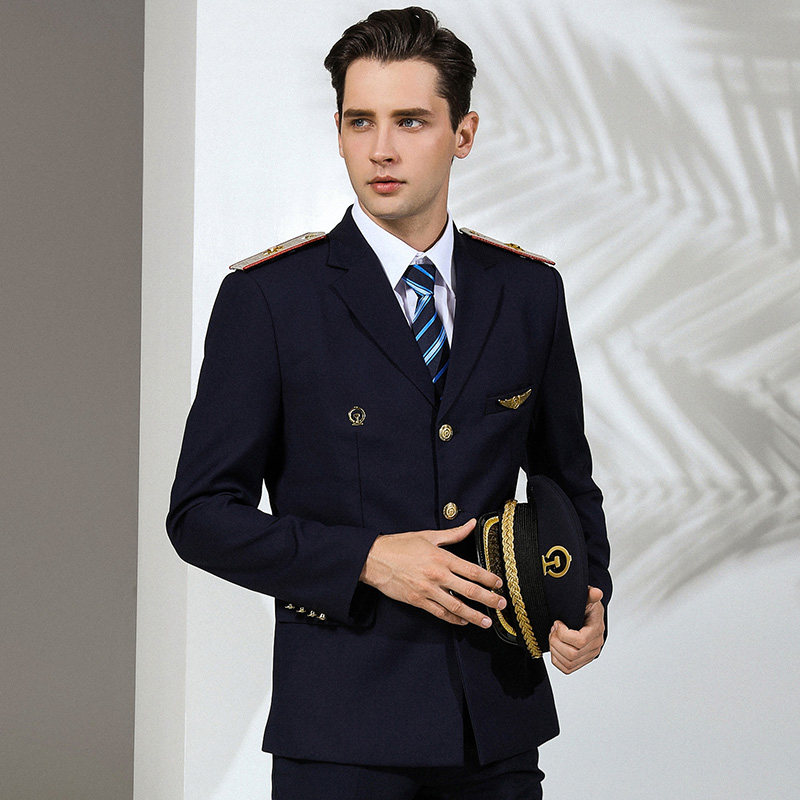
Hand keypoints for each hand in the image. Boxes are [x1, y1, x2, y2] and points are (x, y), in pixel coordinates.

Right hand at [359, 519, 505, 627]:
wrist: (374, 559)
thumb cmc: (399, 546)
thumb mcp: (428, 536)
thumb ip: (453, 534)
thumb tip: (470, 524)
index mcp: (441, 557)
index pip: (472, 570)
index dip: (488, 578)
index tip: (499, 584)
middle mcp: (437, 575)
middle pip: (469, 590)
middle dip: (489, 599)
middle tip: (501, 604)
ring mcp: (428, 590)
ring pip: (456, 606)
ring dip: (474, 615)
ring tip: (487, 622)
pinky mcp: (418, 601)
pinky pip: (440, 613)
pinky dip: (454, 619)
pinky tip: (463, 621)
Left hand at [549, 586, 604, 673]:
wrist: (588, 615)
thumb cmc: (586, 606)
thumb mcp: (587, 598)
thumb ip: (590, 595)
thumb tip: (596, 592)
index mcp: (596, 630)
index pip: (580, 641)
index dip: (563, 634)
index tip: (557, 622)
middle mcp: (595, 645)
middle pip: (572, 654)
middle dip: (556, 641)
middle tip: (553, 629)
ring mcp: (589, 655)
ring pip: (568, 662)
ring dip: (555, 649)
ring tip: (553, 636)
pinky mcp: (582, 661)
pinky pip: (567, 669)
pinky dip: (556, 660)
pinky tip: (555, 646)